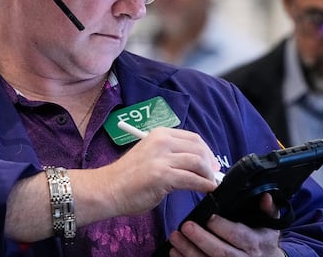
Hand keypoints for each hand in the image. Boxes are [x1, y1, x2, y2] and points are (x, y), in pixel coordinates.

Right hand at [100, 127, 218, 215]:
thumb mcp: (151, 155)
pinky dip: (204, 185)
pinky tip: (207, 190)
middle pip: (198, 148)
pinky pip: (192, 179)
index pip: (192, 138)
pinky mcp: (163, 175)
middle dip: (210, 163)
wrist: (108, 189)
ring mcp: (162, 158)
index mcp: (159, 134)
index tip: (212, 164)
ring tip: (210, 184)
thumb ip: (171, 155)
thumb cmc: (128, 177)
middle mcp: (161, 141)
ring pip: (198, 162)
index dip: (207, 151)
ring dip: (208, 175)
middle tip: (214, 175)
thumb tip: (197, 164)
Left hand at [167, 193, 284, 256]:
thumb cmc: (264, 241)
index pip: (238, 235)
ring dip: (189, 251)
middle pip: (221, 252)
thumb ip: (268, 210)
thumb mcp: (270, 225)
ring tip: (174, 237)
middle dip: (202, 240)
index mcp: (254, 243)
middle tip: (186, 226)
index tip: (209, 217)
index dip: (223, 227)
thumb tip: (266, 196)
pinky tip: (174, 252)